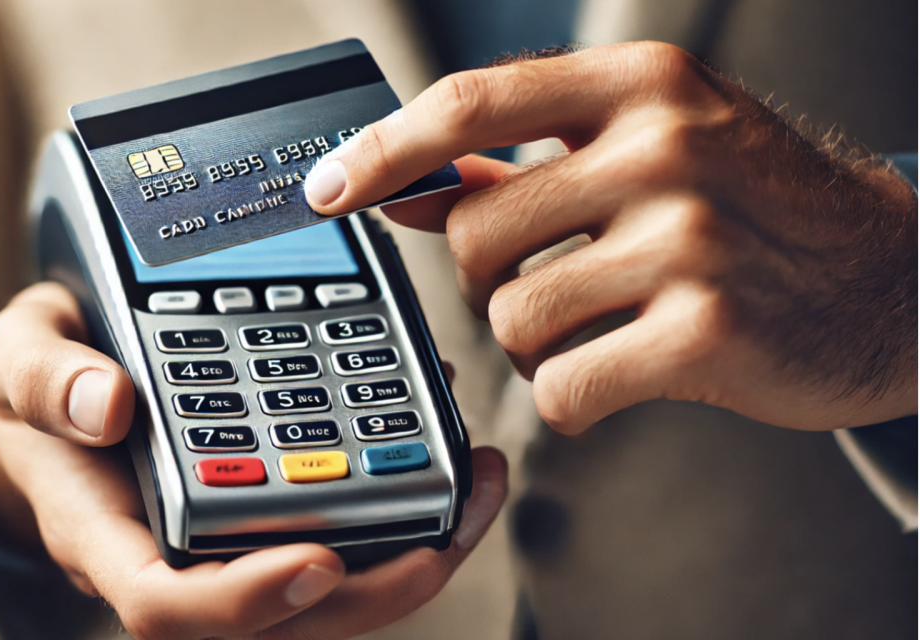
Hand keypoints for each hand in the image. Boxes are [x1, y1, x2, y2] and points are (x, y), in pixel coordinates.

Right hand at [0, 282, 508, 639]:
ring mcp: (226, 541)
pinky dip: (400, 504)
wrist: (63, 390)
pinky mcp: (266, 512)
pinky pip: (339, 531)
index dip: (244, 601)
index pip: (167, 605)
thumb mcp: (18, 357)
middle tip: (444, 533)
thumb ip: (48, 379)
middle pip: (277, 618)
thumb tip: (110, 404)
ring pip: (327, 588)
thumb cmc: (44, 380)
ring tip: (476, 484)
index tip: (317, 562)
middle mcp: (176, 555)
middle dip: (370, 590)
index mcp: (105, 534)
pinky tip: (447, 451)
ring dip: (410, 548)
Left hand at [304, 42, 916, 433]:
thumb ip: (517, 163)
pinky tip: (618, 374)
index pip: (469, 105)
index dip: (381, 150)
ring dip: (531, 344)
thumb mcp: (645, 150)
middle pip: (473, 232)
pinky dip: (570, 396)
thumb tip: (401, 185)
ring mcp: (690, 238)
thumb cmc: (754, 210)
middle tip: (541, 285)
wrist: (888, 282)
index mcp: (639, 85)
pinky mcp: (707, 330)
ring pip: (511, 317)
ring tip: (594, 330)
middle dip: (483, 279)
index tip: (324, 190)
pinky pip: (563, 386)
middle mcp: (665, 146)